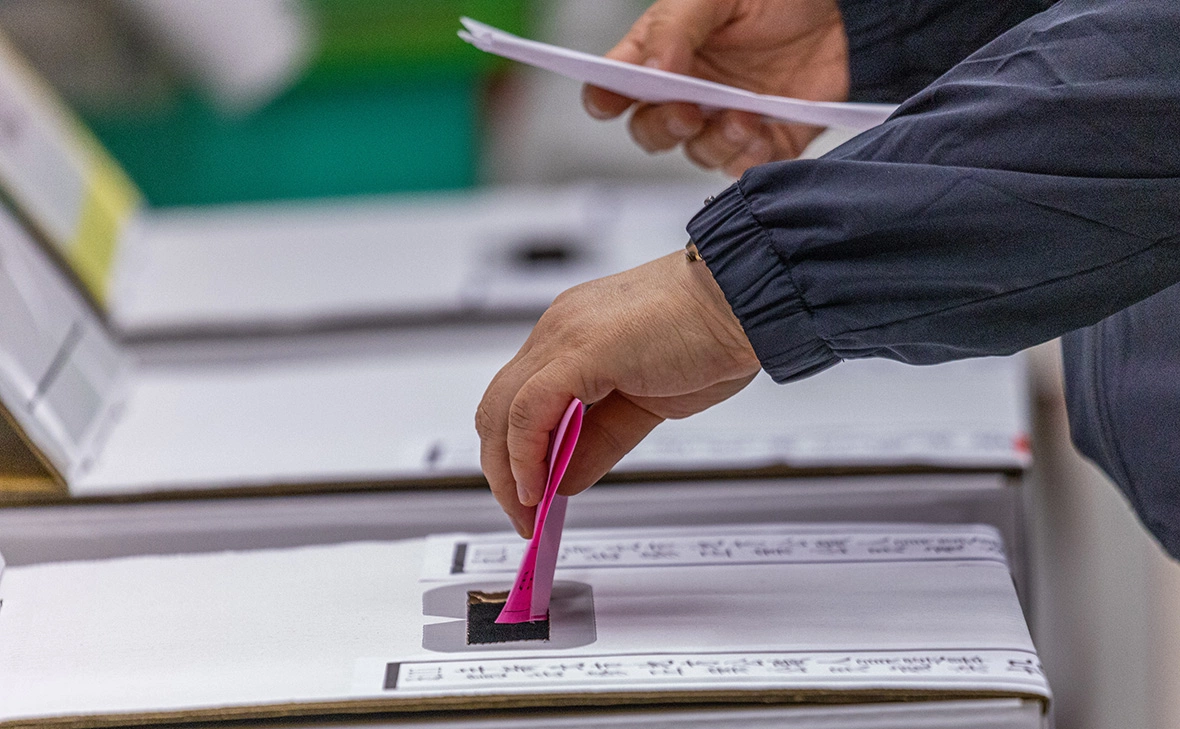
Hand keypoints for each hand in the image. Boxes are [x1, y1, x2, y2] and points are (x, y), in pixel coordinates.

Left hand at [475, 252, 759, 536]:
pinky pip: (528, 410)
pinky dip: (525, 454)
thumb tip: (565, 478)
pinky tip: (539, 485)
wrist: (743, 300)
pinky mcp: (579, 352)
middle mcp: (558, 331)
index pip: (519, 400)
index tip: (528, 495)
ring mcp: (563, 337)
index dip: (516, 453)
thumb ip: (600, 440)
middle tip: (521, 514)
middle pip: (498, 407)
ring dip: (509, 470)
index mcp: (572, 337)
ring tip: (527, 509)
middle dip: (503, 469)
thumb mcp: (645, 405)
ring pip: (501, 410)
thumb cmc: (710, 335)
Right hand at [583, 0, 849, 175]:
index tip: (609, 101)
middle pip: (649, 131)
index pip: (614, 86)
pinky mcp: (763, 141)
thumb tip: (649, 72)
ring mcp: (724, 120)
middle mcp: (689, 92)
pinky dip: (747, 156)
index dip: (604, 98)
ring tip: (743, 115)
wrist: (847, 13)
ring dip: (713, 141)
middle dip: (663, 127)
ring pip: (695, 153)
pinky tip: (762, 127)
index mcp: (664, 54)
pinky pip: (741, 168)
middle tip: (687, 111)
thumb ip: (676, 28)